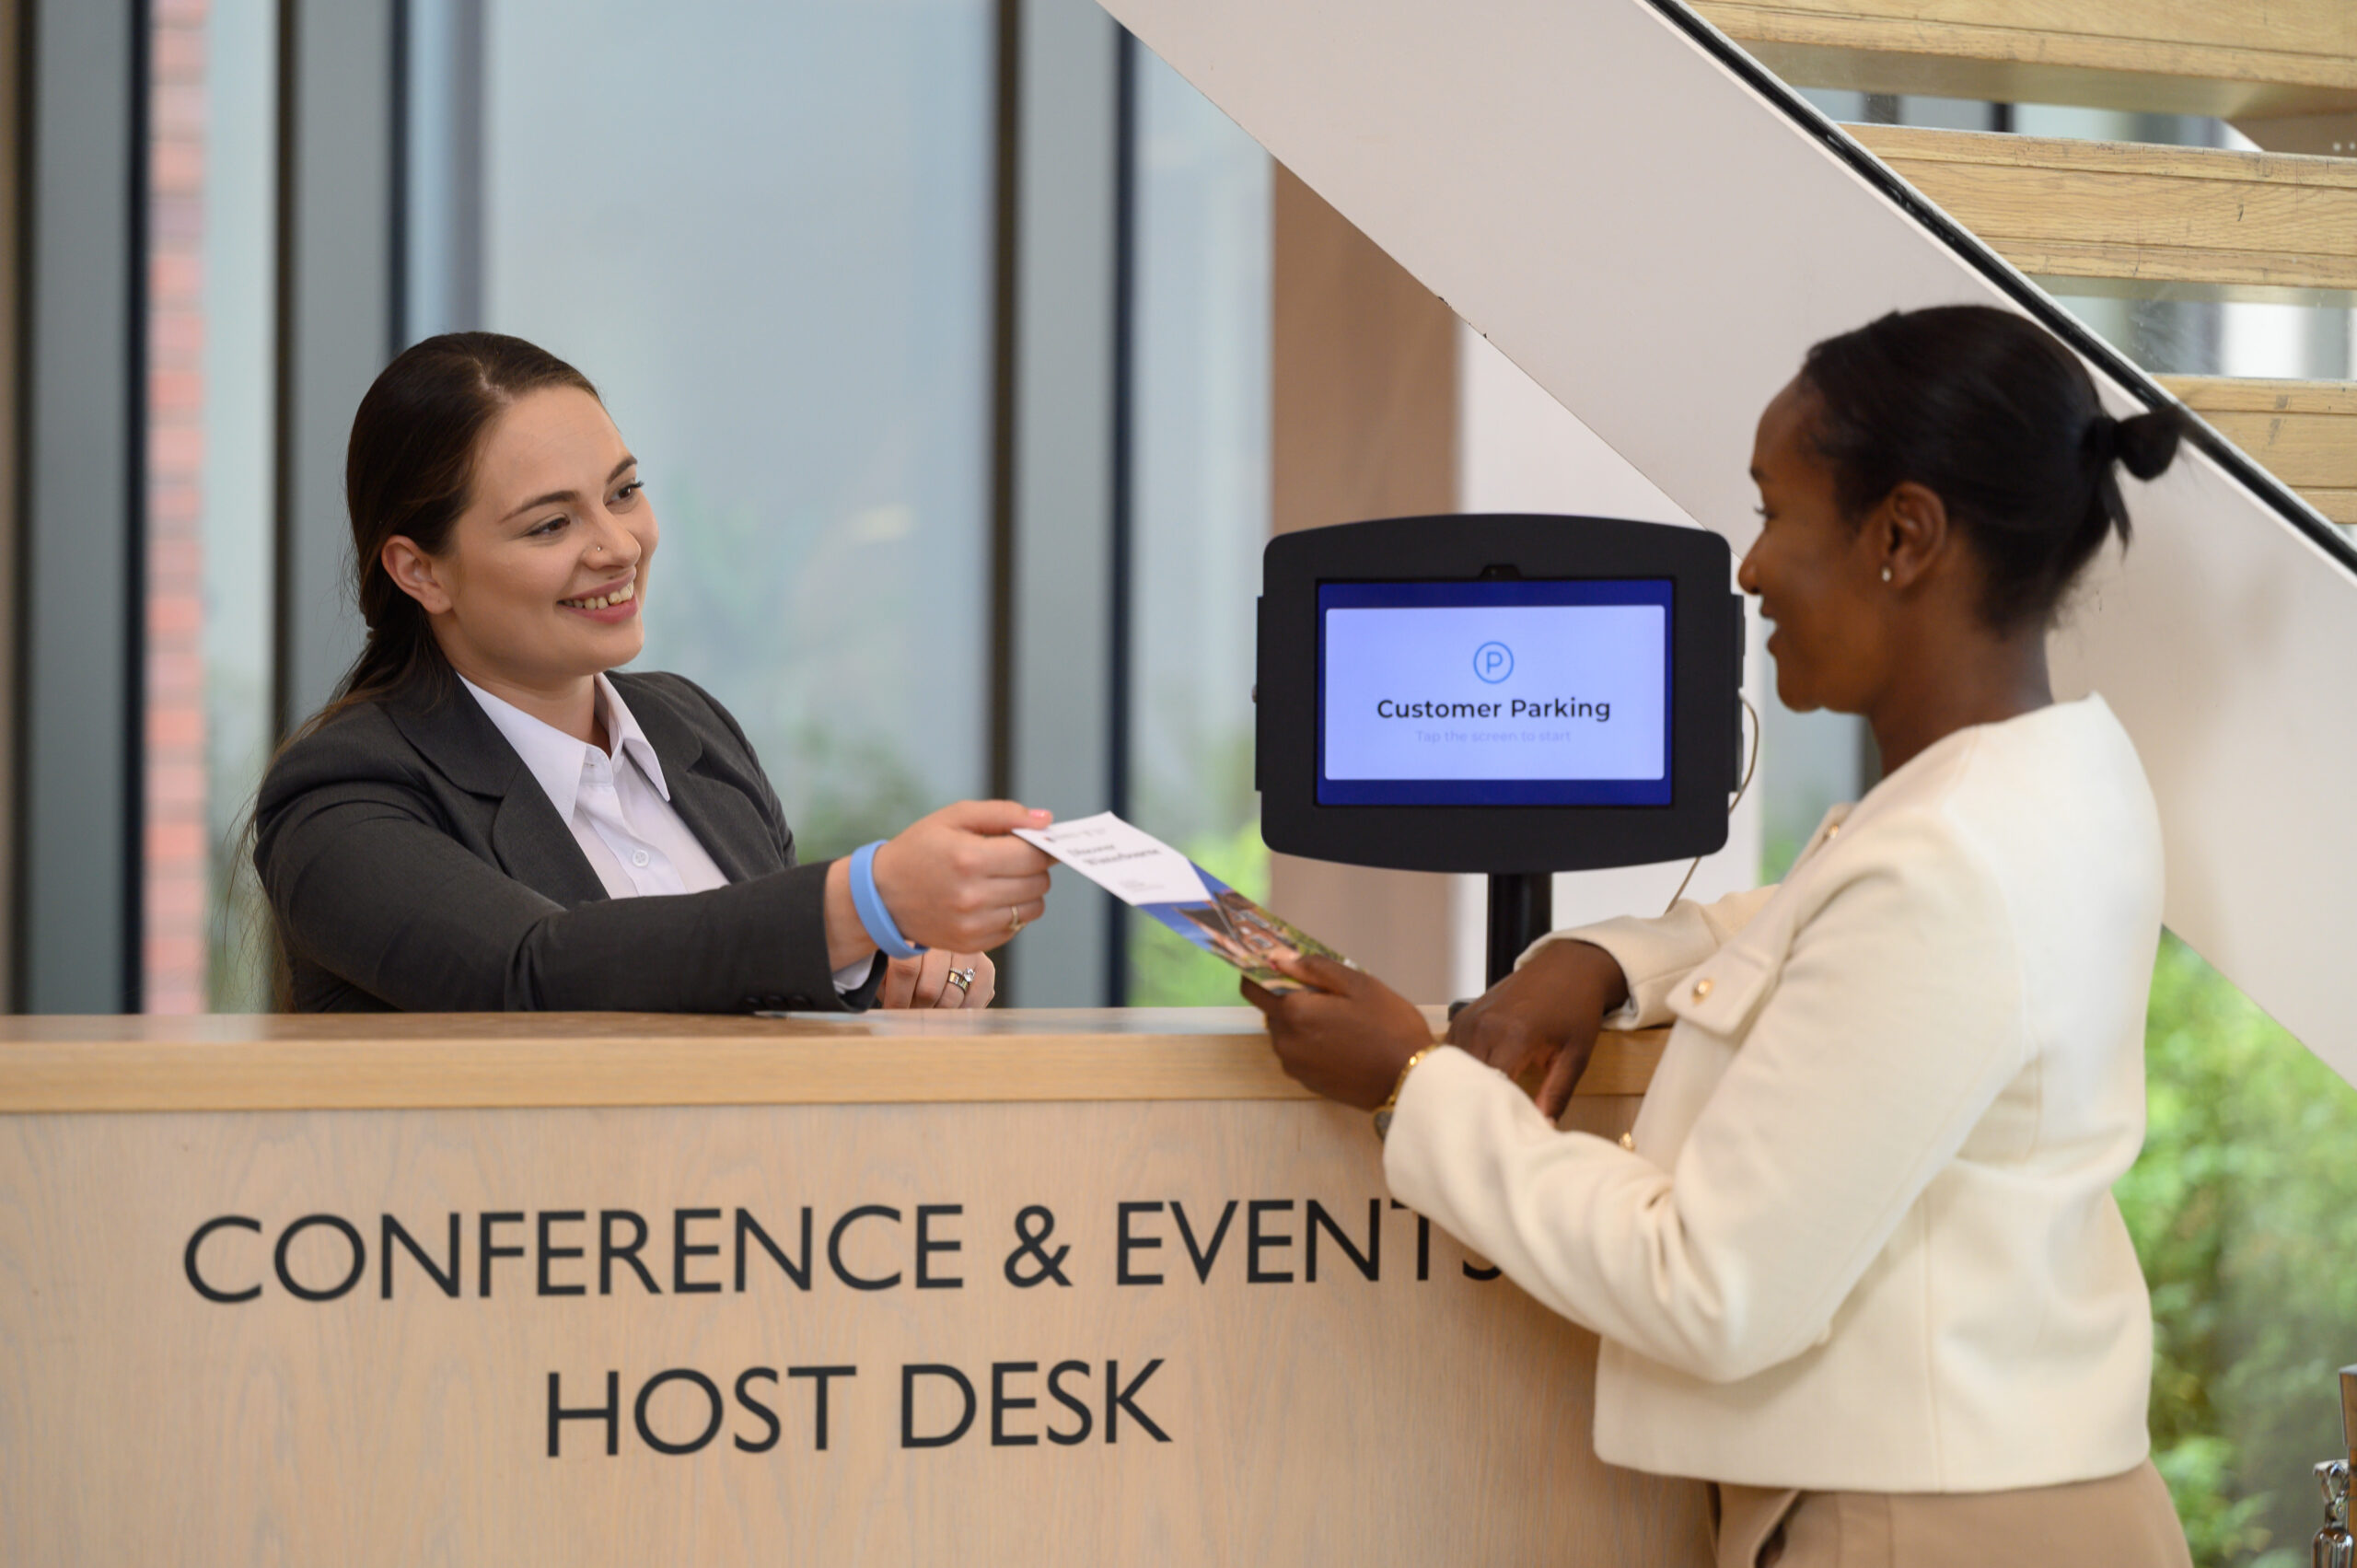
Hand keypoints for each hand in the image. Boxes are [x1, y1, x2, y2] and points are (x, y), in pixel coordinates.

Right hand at [871, 800, 1055, 952]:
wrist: (881, 895)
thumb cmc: (919, 849)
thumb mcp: (954, 817)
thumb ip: (1003, 813)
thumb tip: (1045, 820)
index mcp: (969, 858)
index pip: (1033, 856)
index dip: (1044, 847)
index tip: (1041, 842)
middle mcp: (972, 896)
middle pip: (1038, 882)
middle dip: (1036, 867)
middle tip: (1018, 858)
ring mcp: (973, 925)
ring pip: (1033, 908)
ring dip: (1028, 891)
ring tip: (1004, 879)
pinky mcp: (972, 944)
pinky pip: (1016, 927)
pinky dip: (1012, 912)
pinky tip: (991, 898)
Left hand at [880, 949, 995, 1009]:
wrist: (934, 945)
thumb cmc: (904, 958)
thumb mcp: (886, 962)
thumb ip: (885, 979)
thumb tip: (892, 1008)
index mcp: (916, 933)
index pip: (906, 969)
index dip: (898, 997)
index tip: (892, 1011)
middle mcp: (946, 939)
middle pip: (929, 989)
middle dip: (916, 1009)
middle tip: (910, 1012)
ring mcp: (968, 952)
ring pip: (951, 998)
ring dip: (935, 1013)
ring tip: (927, 1011)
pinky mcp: (986, 967)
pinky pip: (973, 1002)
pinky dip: (957, 1014)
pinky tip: (947, 1011)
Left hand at [1242, 953, 1435, 1110]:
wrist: (1411, 1080)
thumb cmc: (1389, 1026)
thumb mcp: (1358, 984)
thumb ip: (1314, 968)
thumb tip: (1278, 958)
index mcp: (1293, 1012)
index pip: (1253, 988)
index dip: (1263, 974)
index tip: (1282, 968)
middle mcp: (1285, 1042)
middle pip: (1271, 1011)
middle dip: (1290, 998)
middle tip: (1329, 995)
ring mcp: (1295, 1066)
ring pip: (1285, 1033)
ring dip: (1302, 1022)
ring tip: (1342, 1021)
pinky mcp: (1308, 1083)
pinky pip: (1298, 1054)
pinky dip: (1311, 1044)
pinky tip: (1342, 1043)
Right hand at [1447, 939, 1630, 1119]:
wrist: (1567, 967)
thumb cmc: (1576, 1010)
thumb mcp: (1576, 1055)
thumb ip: (1556, 1093)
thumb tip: (1542, 1128)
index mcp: (1515, 1036)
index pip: (1490, 1086)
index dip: (1493, 1111)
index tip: (1500, 1129)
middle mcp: (1485, 1025)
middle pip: (1467, 1078)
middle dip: (1476, 1101)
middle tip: (1487, 1123)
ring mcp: (1470, 1017)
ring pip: (1453, 1065)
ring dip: (1464, 1084)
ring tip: (1476, 1105)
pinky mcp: (1464, 1013)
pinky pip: (1450, 1049)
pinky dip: (1458, 1067)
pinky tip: (1473, 1079)